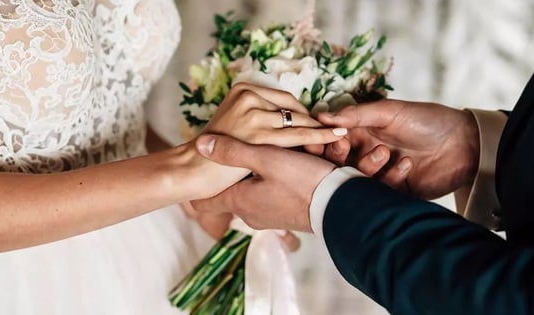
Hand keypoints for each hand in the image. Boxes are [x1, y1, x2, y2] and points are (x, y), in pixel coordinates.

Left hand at [190, 134, 335, 231]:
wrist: (341, 206)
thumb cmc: (303, 182)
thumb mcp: (267, 159)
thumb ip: (233, 150)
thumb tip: (200, 145)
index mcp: (241, 200)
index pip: (207, 201)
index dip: (199, 190)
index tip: (195, 180)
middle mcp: (251, 213)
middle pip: (233, 191)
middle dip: (236, 173)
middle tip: (240, 157)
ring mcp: (269, 217)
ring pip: (255, 190)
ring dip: (261, 174)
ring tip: (272, 158)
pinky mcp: (287, 215)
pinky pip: (273, 194)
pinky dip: (277, 180)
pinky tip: (289, 168)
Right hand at [204, 82, 345, 147]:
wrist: (191, 169)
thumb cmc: (213, 154)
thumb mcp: (235, 126)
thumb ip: (257, 120)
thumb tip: (289, 121)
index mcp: (242, 89)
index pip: (284, 100)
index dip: (303, 113)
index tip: (317, 123)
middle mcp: (248, 96)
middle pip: (293, 109)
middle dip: (313, 122)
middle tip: (335, 130)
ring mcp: (253, 114)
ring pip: (298, 122)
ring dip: (321, 130)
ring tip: (342, 135)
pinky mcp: (258, 134)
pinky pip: (298, 135)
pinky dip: (320, 136)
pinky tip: (336, 137)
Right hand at [317, 100, 479, 198]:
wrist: (466, 144)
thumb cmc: (428, 120)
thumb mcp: (391, 111)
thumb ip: (356, 115)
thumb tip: (321, 117)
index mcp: (361, 134)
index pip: (330, 142)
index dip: (321, 142)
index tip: (319, 139)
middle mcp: (365, 155)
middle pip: (336, 164)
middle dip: (337, 157)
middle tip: (344, 147)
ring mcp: (379, 176)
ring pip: (356, 180)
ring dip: (367, 166)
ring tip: (385, 152)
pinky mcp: (394, 194)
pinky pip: (380, 192)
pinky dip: (391, 178)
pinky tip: (407, 165)